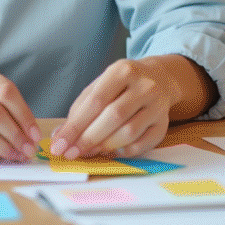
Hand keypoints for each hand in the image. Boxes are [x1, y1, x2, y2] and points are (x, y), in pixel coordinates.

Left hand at [49, 55, 213, 159]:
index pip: (96, 101)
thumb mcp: (100, 86)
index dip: (76, 126)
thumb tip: (60, 137)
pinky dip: (122, 152)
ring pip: (129, 133)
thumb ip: (80, 110)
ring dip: (104, 147)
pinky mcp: (163, 124)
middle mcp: (144, 86)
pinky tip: (110, 151)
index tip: (60, 144)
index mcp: (122, 71)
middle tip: (71, 153)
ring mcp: (157, 105)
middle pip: (113, 117)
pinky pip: (142, 144)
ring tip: (89, 152)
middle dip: (88, 139)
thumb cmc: (121, 85)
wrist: (158, 78)